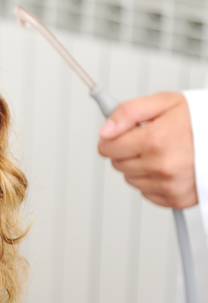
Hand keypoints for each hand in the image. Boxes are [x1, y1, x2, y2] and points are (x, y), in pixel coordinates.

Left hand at [97, 92, 194, 208]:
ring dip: (140, 168)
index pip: (107, 148)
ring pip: (131, 180)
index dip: (112, 139)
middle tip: (149, 140)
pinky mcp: (178, 199)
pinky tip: (170, 167)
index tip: (122, 135)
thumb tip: (105, 131)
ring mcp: (171, 185)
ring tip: (163, 152)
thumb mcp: (165, 102)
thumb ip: (128, 112)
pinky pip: (148, 193)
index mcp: (156, 140)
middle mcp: (162, 166)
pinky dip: (154, 182)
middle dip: (127, 151)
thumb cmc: (201, 120)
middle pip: (118, 164)